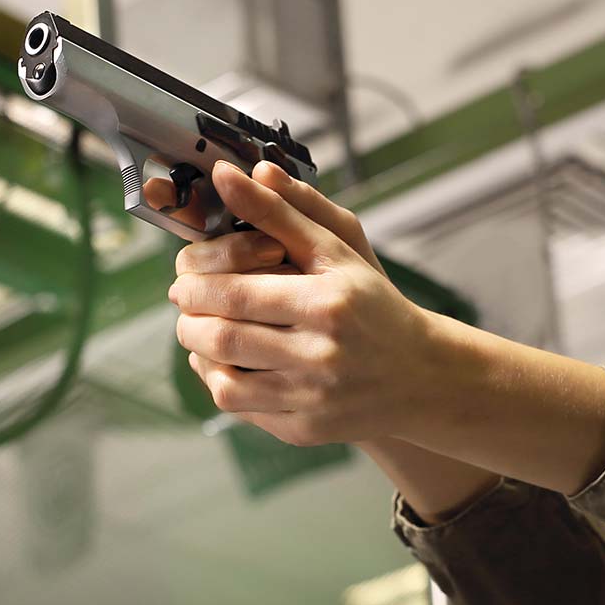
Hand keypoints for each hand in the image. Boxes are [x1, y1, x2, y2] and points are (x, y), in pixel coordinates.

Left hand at [169, 160, 453, 445]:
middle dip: (189, 317)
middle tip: (184, 302)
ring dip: (198, 352)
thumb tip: (233, 174)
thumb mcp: (339, 250)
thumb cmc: (375, 304)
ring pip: (223, 381)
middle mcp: (320, 356)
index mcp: (327, 303)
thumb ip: (284, 211)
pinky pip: (241, 410)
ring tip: (199, 330)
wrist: (421, 375)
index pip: (234, 292)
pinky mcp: (305, 430)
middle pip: (221, 337)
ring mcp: (312, 399)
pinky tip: (224, 361)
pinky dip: (219, 381)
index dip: (194, 283)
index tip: (184, 275)